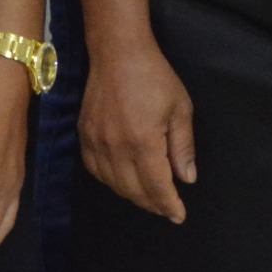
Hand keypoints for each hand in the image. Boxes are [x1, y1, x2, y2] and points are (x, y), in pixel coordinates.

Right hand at [81, 43, 197, 224]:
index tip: (179, 216)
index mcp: (143, 142)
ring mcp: (95, 144)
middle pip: (133, 190)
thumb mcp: (180, 109)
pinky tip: (125, 181)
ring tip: (151, 198)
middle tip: (168, 209)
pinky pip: (97, 172)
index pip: (156, 186)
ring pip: (114, 184)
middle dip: (153, 204)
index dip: (169, 205)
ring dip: (133, 196)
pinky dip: (112, 182)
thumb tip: (187, 179)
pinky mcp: (84, 137)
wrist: (117, 55)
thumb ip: (183, 147)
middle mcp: (115, 149)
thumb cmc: (155, 78)